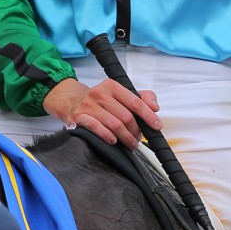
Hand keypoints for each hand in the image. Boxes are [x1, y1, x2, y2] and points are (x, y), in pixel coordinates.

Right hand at [43, 77, 161, 148]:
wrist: (73, 102)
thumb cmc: (102, 101)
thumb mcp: (123, 94)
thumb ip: (143, 98)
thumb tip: (154, 107)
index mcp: (112, 86)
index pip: (135, 102)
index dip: (148, 116)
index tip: (156, 126)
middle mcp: (99, 94)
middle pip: (125, 116)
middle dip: (135, 131)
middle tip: (138, 138)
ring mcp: (88, 106)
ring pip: (114, 125)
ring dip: (125, 137)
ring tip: (130, 143)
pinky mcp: (79, 117)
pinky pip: (97, 128)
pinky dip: (108, 136)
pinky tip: (114, 141)